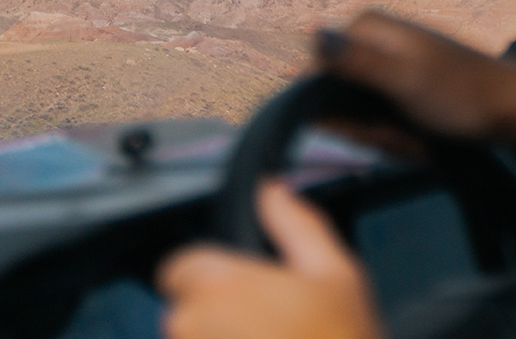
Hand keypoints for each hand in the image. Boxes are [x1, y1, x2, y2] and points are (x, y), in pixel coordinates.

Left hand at [158, 181, 381, 338]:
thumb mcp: (336, 272)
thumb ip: (296, 223)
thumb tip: (273, 190)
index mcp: (221, 283)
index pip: (179, 266)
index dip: (212, 274)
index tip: (244, 291)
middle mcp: (188, 325)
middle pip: (184, 309)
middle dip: (217, 316)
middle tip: (269, 327)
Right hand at [319, 10, 515, 189]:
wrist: (511, 110)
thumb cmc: (461, 94)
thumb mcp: (404, 80)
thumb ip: (357, 60)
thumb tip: (311, 29)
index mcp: (369, 26)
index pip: (316, 72)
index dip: (336, 104)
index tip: (371, 115)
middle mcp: (372, 40)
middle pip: (334, 95)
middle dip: (364, 123)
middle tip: (403, 128)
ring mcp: (385, 66)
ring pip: (354, 112)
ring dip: (382, 133)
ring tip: (417, 132)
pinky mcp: (398, 88)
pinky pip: (377, 120)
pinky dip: (395, 135)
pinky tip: (420, 136)